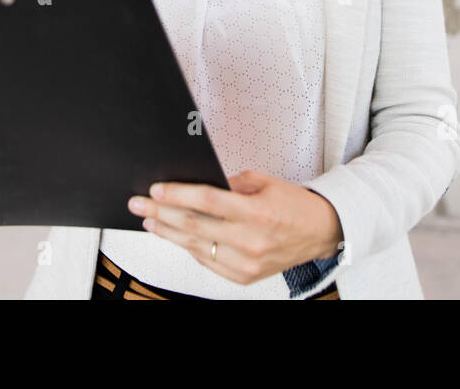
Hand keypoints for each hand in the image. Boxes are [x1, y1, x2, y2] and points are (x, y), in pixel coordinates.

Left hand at [127, 171, 343, 285]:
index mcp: (256, 212)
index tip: (156, 190)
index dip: (177, 195)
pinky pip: (208, 261)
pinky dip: (189, 248)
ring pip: (196, 246)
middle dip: (161, 213)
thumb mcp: (264, 182)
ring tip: (149, 222)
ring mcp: (246, 263)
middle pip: (194, 225)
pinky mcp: (244, 277)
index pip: (207, 201)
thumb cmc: (293, 204)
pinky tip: (175, 236)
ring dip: (168, 233)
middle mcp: (250, 240)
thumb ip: (230, 184)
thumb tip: (196, 185)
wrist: (320, 232)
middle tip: (139, 204)